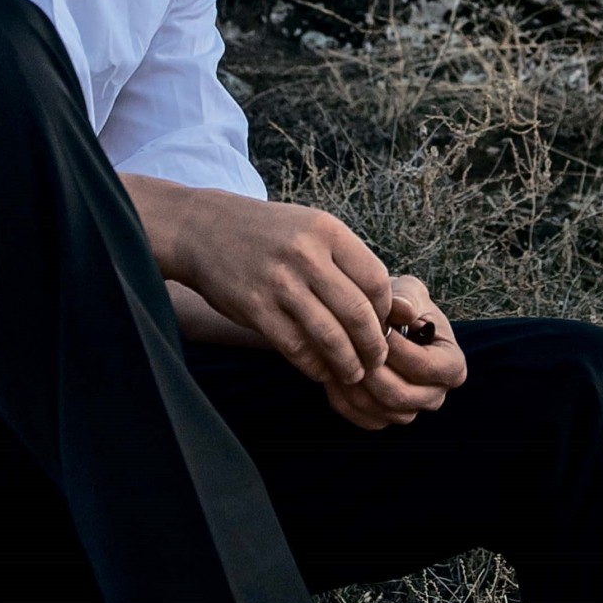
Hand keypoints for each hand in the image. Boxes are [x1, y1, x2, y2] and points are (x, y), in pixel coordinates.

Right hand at [121, 177, 395, 385]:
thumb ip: (349, 262)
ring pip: (329, 336)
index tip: (384, 326)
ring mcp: (279, 282)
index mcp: (327, 231)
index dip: (385, 311)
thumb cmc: (269, 234)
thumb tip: (397, 307)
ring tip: (354, 373)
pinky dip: (313, 366)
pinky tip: (321, 371)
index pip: (376, 280)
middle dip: (373, 345)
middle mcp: (305, 255)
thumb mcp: (311, 230)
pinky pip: (295, 347)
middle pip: (358, 312)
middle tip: (377, 361)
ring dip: (348, 364)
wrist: (205, 229)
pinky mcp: (255, 307)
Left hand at [325, 277, 466, 430]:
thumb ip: (407, 297)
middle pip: (401, 395)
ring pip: (379, 409)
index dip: (398, 349)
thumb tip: (404, 309)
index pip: (426, 367)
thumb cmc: (400, 304)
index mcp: (452, 365)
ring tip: (337, 355)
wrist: (383, 323)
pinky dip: (343, 397)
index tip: (374, 327)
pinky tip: (331, 371)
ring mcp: (410, 411)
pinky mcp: (384, 419)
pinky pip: (361, 417)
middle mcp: (436, 395)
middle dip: (371, 369)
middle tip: (347, 344)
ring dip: (354, 384)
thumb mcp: (408, 291)